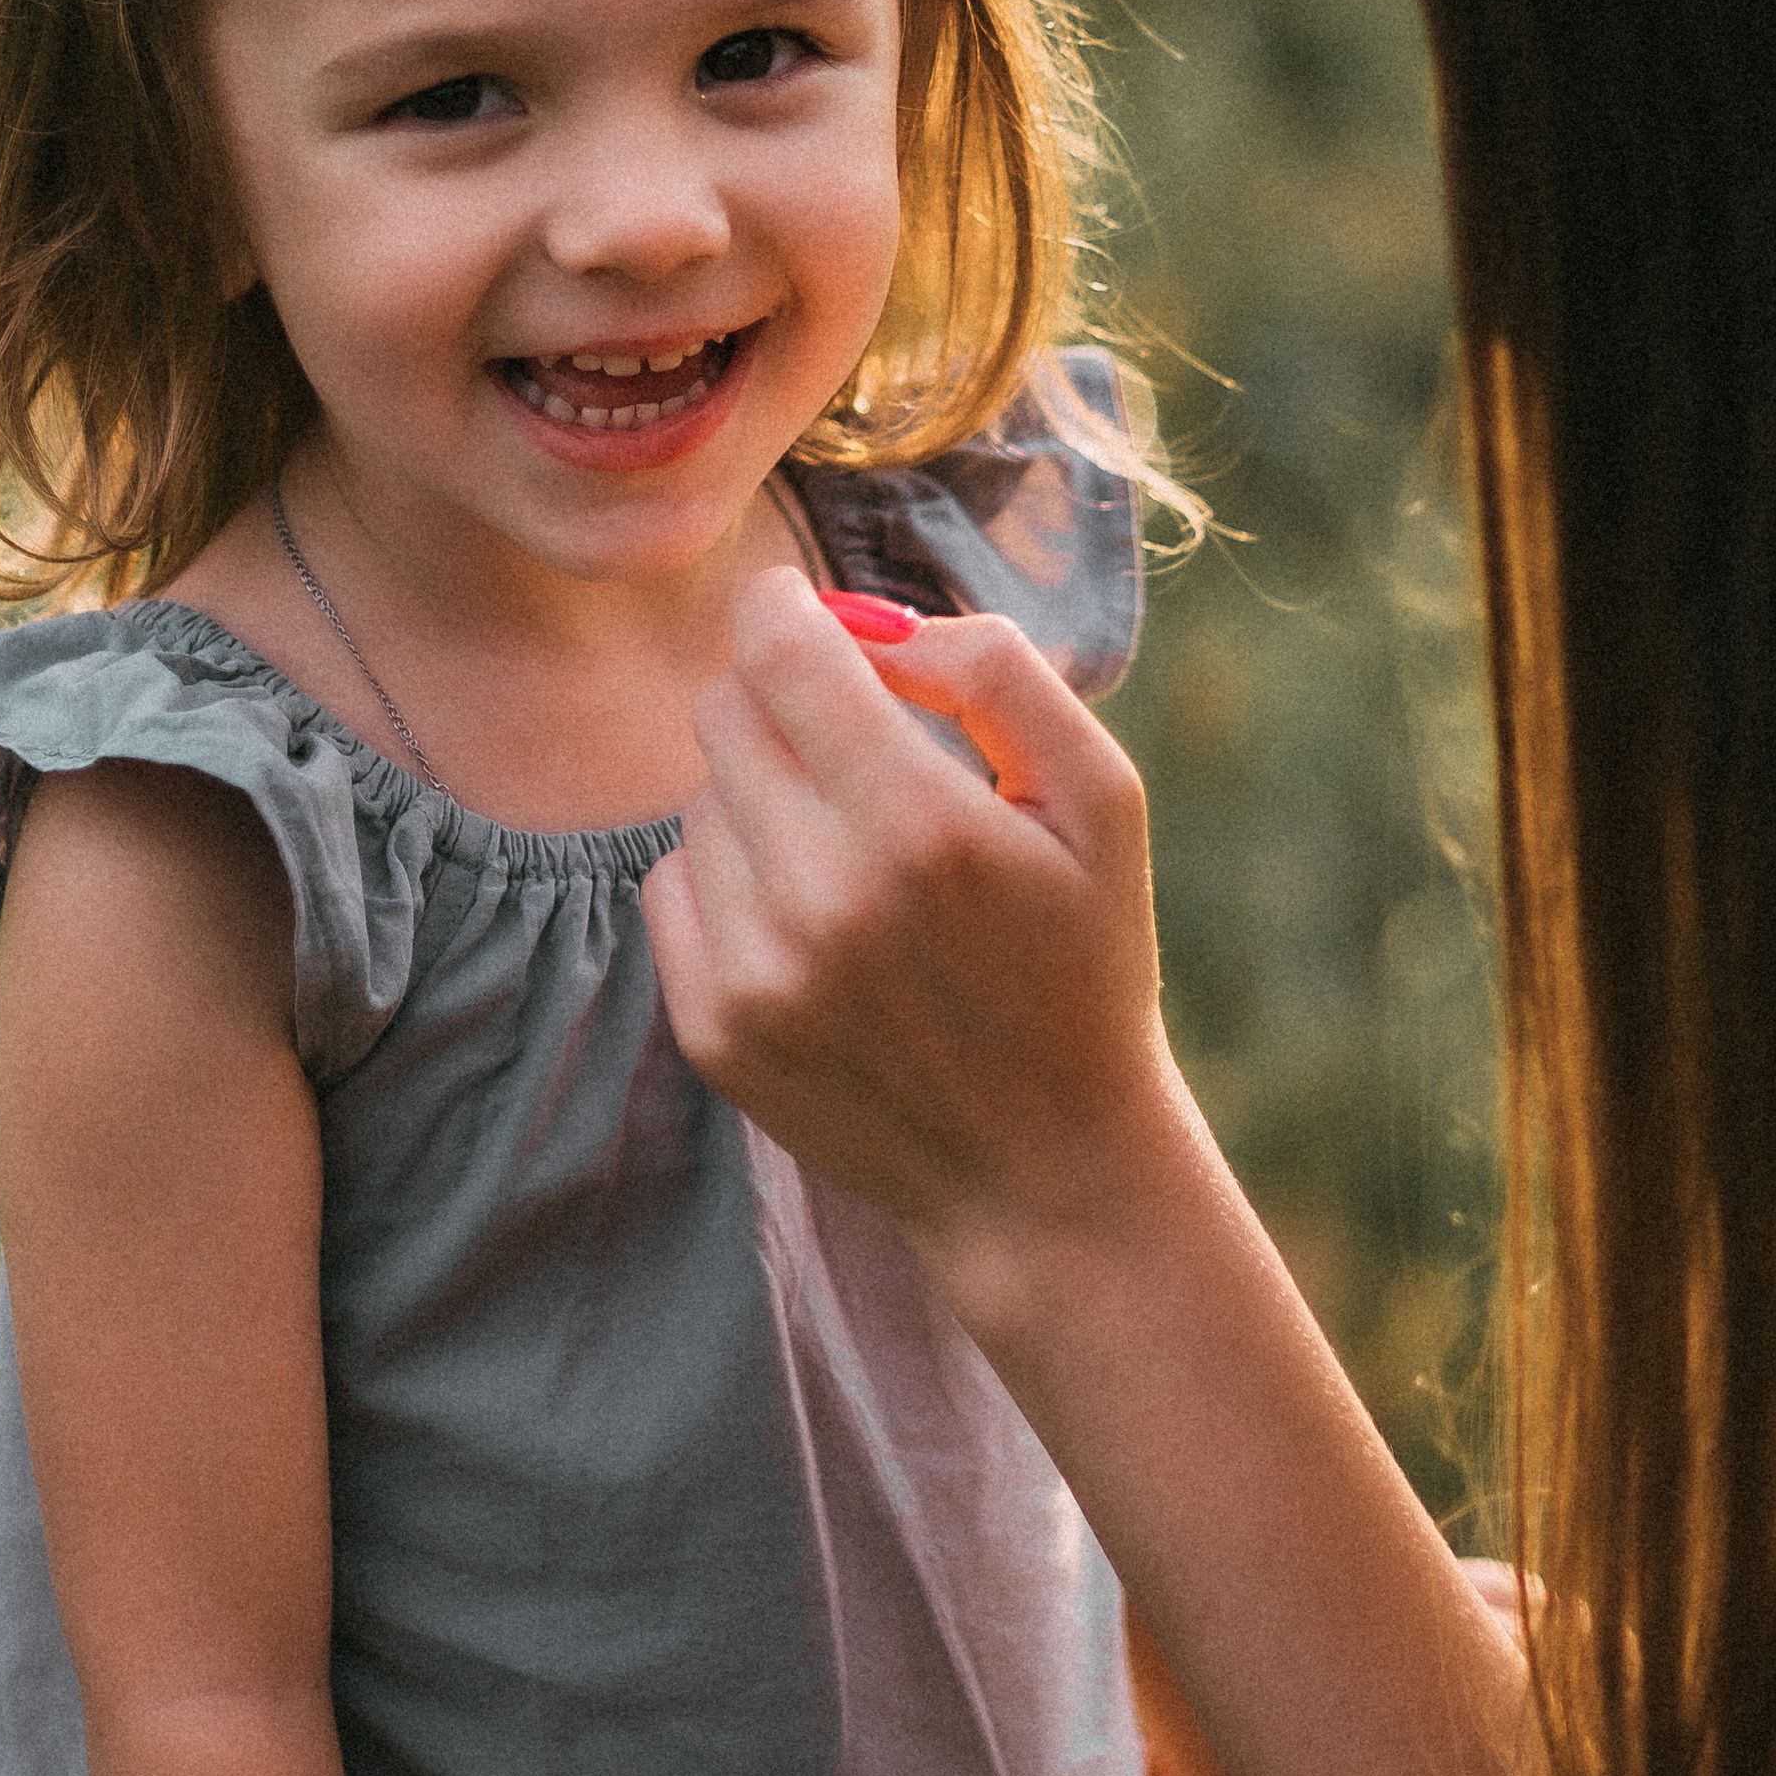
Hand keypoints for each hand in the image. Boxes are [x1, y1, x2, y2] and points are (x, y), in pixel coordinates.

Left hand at [644, 574, 1182, 1284]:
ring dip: (763, 800)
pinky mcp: (713, 1030)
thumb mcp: (1103, 802)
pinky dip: (728, 880)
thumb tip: (875, 625)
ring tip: (851, 862)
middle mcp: (824, 898)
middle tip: (851, 748)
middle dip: (781, 701)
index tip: (804, 614)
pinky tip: (808, 924)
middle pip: (727, 711)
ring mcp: (757, 972)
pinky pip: (672, 883)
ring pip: (701, 797)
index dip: (784, 608)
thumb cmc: (1083, 964)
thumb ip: (999, 676)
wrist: (1044, 1168)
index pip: (780, 649)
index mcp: (924, 826)